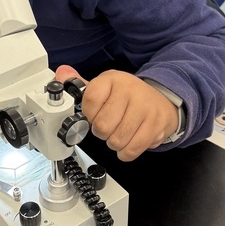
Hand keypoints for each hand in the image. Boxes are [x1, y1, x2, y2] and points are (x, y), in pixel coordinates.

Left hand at [55, 65, 179, 161]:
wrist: (162, 102)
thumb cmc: (130, 97)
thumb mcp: (106, 86)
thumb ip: (82, 84)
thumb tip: (62, 73)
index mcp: (114, 80)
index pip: (90, 100)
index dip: (88, 114)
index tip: (92, 115)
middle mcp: (130, 91)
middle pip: (103, 125)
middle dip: (101, 132)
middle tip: (107, 127)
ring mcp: (145, 108)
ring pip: (117, 140)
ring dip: (114, 143)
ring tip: (118, 133)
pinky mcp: (156, 125)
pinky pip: (132, 149)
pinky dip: (126, 152)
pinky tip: (127, 143)